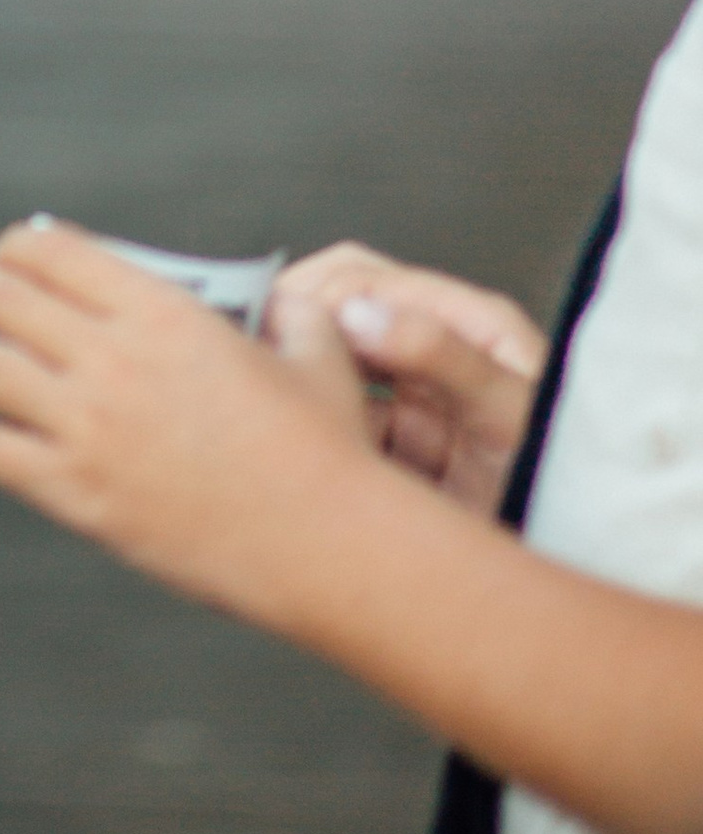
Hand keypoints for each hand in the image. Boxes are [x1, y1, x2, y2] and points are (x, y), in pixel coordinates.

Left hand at [0, 215, 379, 628]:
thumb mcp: (314, 352)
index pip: (52, 250)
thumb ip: (285, 313)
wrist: (327, 543)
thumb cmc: (327, 450)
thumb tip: (280, 300)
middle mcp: (110, 359)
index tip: (15, 252)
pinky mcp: (79, 495)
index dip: (22, 246)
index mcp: (160, 311)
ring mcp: (87, 428)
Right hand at [269, 241, 542, 517]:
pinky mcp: (405, 453)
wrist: (583, 556)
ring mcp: (418, 403)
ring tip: (267, 396)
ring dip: (301, 378)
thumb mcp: (508, 412)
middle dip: (294, 325)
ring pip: (335, 371)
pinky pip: (344, 425)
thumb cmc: (569, 475)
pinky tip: (300, 442)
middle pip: (342, 313)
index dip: (312, 293)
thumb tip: (361, 311)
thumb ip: (439, 355)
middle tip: (249, 350)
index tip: (270, 319)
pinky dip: (317, 428)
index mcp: (466, 323)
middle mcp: (436, 354)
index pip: (365, 277)